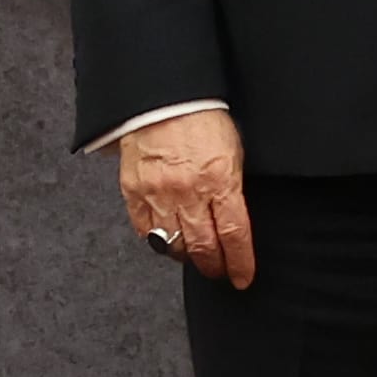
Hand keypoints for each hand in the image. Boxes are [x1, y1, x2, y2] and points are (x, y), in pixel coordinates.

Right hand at [117, 110, 254, 289]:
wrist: (163, 98)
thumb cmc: (203, 118)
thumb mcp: (233, 152)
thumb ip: (232, 188)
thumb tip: (236, 220)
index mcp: (220, 180)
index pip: (234, 234)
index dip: (239, 262)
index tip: (243, 277)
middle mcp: (188, 192)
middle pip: (203, 247)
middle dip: (214, 266)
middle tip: (219, 271)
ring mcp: (158, 194)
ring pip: (172, 245)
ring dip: (186, 257)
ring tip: (195, 257)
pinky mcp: (133, 192)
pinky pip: (145, 230)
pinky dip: (157, 241)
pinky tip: (167, 240)